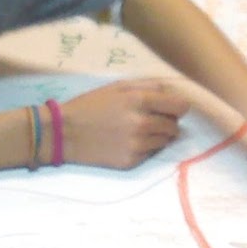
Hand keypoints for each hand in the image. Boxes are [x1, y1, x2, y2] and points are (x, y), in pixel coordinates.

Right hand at [59, 79, 190, 169]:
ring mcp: (138, 145)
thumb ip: (147, 86)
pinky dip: (146, 148)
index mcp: (140, 101)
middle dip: (167, 121)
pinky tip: (128, 142)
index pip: (181, 107)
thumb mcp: (117, 87)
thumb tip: (172, 91)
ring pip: (166, 141)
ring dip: (158, 135)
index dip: (178, 107)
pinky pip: (151, 153)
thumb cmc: (91, 105)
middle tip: (150, 119)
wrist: (65, 133)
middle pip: (175, 125)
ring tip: (138, 130)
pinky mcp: (132, 161)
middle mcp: (142, 124)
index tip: (171, 108)